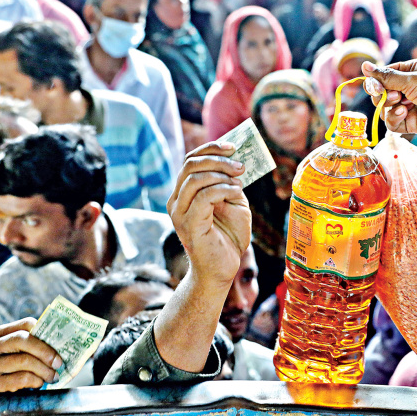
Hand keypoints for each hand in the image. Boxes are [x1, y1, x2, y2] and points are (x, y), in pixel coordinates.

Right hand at [0, 318, 62, 392]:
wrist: (6, 395)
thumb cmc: (19, 368)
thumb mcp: (23, 352)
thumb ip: (35, 343)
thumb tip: (60, 339)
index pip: (26, 324)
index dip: (45, 332)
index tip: (59, 344)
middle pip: (22, 340)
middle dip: (44, 351)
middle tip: (58, 363)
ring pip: (23, 360)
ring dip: (44, 370)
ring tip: (53, 376)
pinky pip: (21, 378)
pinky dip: (35, 380)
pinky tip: (39, 383)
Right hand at [168, 142, 250, 286]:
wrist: (222, 269)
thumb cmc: (228, 237)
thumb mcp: (233, 202)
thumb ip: (230, 183)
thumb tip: (235, 160)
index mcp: (184, 192)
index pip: (190, 160)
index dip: (211, 148)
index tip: (233, 146)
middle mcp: (176, 200)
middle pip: (190, 165)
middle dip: (218, 159)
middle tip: (240, 165)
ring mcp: (179, 213)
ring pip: (194, 179)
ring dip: (222, 175)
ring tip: (239, 182)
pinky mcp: (188, 224)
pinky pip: (203, 197)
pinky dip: (223, 190)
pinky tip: (236, 193)